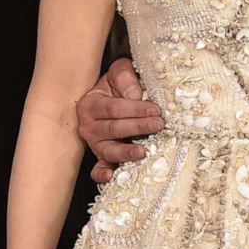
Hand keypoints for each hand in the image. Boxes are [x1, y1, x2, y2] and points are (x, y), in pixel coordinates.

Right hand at [76, 57, 163, 182]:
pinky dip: (103, 174)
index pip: (114, 108)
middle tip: (159, 125)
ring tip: (143, 151)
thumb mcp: (120, 72)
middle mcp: (89, 126)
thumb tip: (136, 96)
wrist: (112, 94)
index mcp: (91, 104)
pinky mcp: (101, 158)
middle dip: (138, 128)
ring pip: (109, 150)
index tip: (155, 109)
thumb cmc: (118, 84)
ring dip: (126, 152)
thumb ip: (126, 78)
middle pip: (114, 129)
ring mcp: (95, 144)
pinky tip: (112, 176)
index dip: (135, 109)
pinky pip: (98, 169)